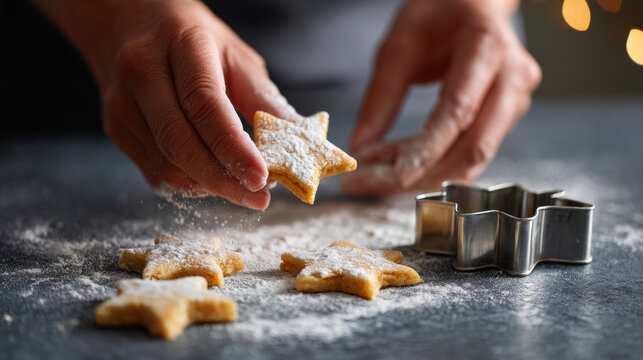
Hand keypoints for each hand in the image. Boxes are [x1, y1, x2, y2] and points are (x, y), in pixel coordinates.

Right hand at [35, 0, 299, 208]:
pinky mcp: (114, 126)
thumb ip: (264, 99)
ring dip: (206, 186)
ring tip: (238, 188)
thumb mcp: (236, 57)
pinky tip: (208, 178)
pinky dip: (186, 183)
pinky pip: (152, 171)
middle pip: (179, 141)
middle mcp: (142, 70)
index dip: (234, 148)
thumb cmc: (194, 42)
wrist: (130, 24)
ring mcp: (121, 100)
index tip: (261, 179)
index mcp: (182, 44)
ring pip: (164, 163)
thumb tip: (297, 142)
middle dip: (222, 180)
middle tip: (257, 199)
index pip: (205, 105)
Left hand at [343, 0, 540, 194]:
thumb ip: (381, 96)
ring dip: (425, 175)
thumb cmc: (438, 15)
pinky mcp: (507, 117)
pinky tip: (401, 165)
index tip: (391, 174)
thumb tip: (361, 146)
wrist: (473, 3)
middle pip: (473, 147)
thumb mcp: (398, 45)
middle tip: (371, 182)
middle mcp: (512, 77)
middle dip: (421, 174)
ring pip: (475, 159)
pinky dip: (436, 166)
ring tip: (377, 174)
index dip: (426, 149)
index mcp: (486, 47)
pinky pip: (472, 152)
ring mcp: (516, 99)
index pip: (458, 111)